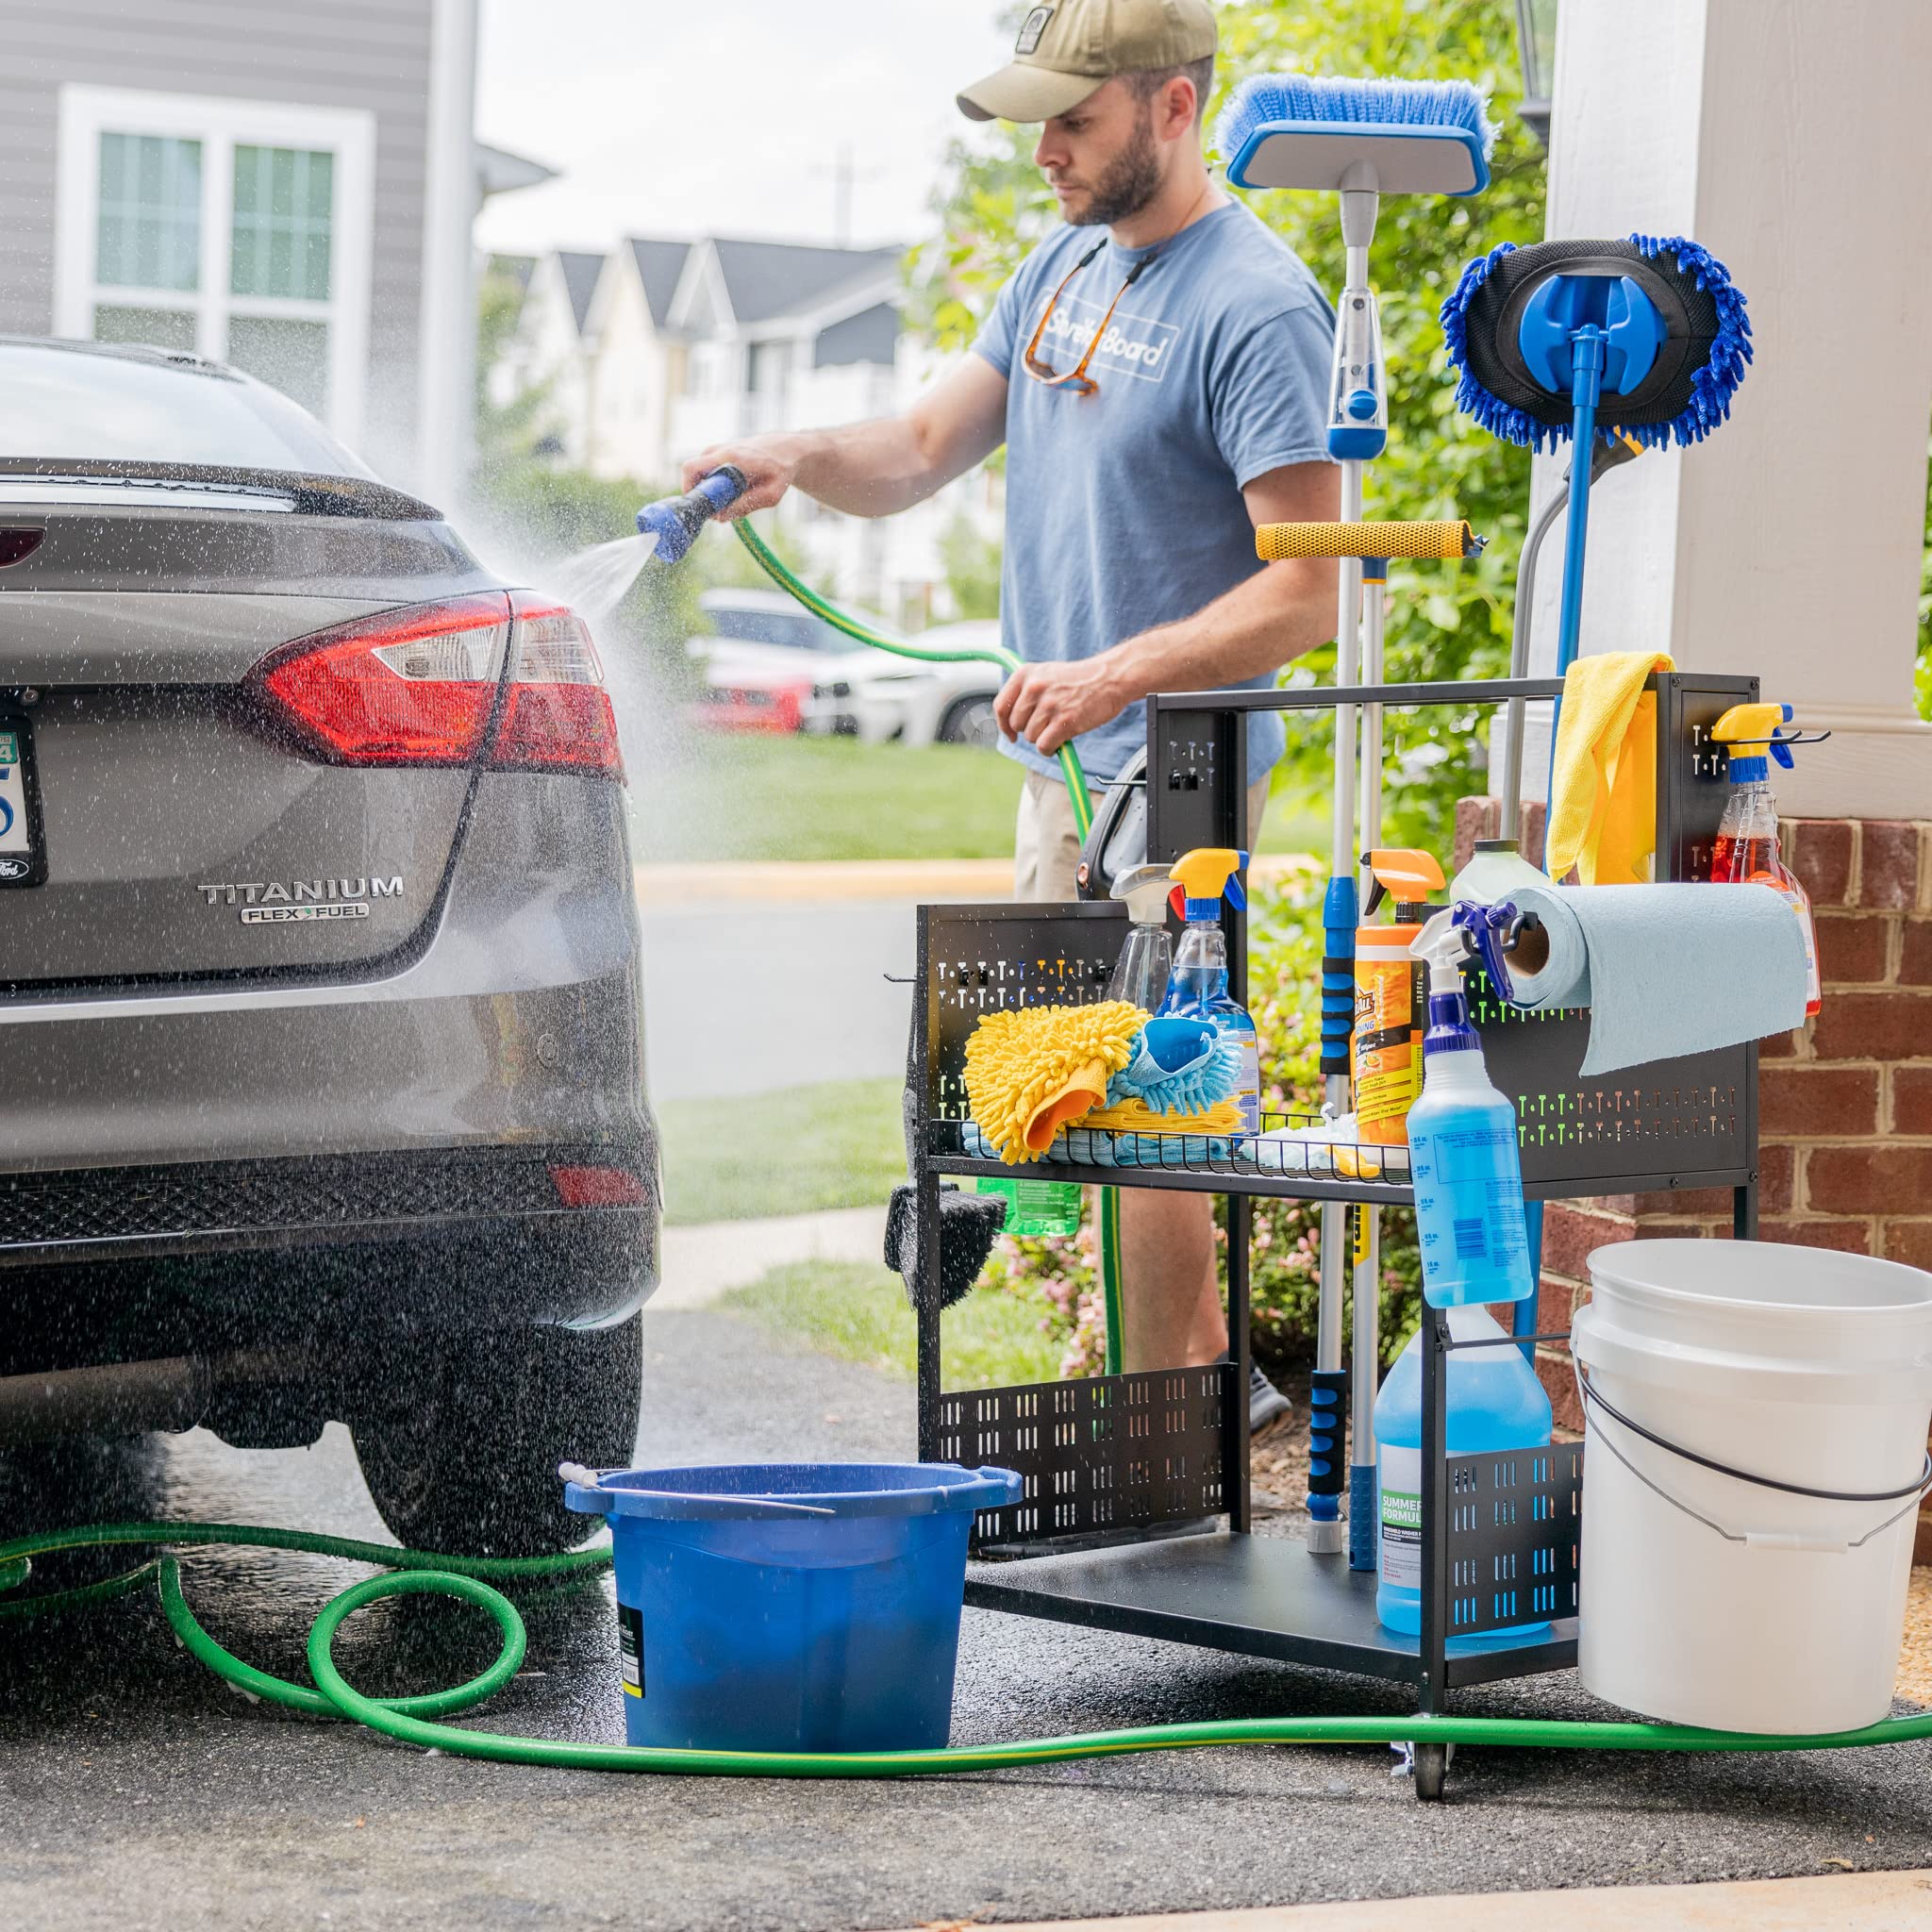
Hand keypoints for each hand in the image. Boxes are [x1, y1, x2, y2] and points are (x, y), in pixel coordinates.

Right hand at [680, 436, 806, 517]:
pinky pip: (705, 473)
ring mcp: (715, 450)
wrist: (786, 448)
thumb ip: (746, 506)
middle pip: (691, 475)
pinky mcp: (716, 454)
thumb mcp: (771, 494)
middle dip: (701, 496)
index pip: (691, 470)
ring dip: (709, 492)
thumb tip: (719, 517)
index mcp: (729, 457)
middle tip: (720, 511)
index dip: (691, 492)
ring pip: (698, 476)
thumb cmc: (780, 471)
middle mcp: (717, 450)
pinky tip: (732, 492)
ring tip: (732, 500)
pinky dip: (713, 486)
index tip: (705, 510)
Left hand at [994, 656, 1129, 755]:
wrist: (1110, 677)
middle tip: (1048, 725)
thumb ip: (1026, 690)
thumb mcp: (1046, 673)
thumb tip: (1010, 718)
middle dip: (1030, 730)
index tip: (1011, 734)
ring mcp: (1049, 705)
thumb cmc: (1080, 679)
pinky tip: (1060, 741)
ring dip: (1043, 738)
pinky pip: (1043, 746)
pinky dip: (1050, 749)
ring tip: (1059, 727)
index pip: (1001, 707)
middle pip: (1016, 725)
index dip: (1004, 725)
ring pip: (1030, 737)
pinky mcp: (1064, 722)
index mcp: (1025, 674)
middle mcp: (1033, 688)